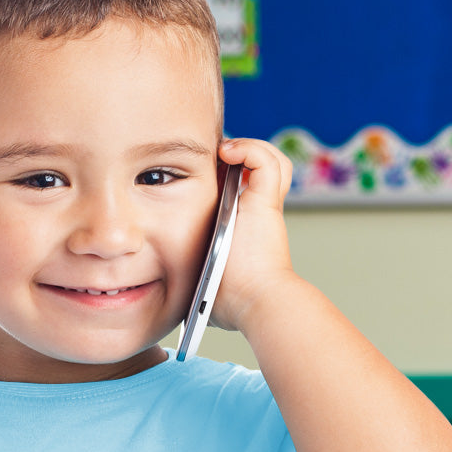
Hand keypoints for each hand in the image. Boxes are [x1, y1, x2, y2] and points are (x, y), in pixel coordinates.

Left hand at [210, 137, 295, 333]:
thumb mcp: (205, 285)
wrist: (254, 302)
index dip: (224, 178)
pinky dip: (250, 149)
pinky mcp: (266, 201)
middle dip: (236, 158)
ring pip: (270, 160)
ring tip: (224, 154)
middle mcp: (258, 213)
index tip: (198, 176)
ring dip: (249, 150)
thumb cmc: (230, 302)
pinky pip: (265, 160)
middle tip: (209, 158)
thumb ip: (196, 280)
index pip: (241, 191)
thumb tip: (182, 298)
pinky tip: (228, 154)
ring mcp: (264, 205)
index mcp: (244, 228)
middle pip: (260, 170)